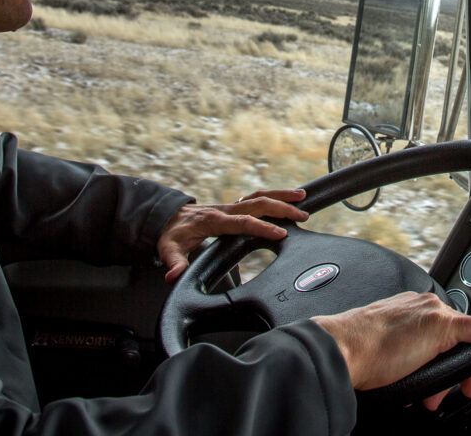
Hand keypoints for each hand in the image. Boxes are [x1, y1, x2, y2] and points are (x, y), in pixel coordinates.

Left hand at [157, 188, 307, 282]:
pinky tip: (288, 198)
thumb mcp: (168, 249)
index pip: (243, 222)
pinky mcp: (234, 205)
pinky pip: (257, 197)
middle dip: (282, 208)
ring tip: (302, 197)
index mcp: (215, 221)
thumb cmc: (172, 234)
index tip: (280, 233)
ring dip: (281, 195)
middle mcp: (226, 209)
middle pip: (258, 204)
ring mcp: (231, 205)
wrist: (168, 216)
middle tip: (302, 216)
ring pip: (260, 196)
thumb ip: (174, 263)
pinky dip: (274, 195)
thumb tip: (175, 276)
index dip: (262, 227)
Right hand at [312, 291, 470, 409]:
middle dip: (454, 371)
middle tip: (444, 395)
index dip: (446, 358)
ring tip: (437, 395)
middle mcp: (424, 306)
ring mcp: (435, 315)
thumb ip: (404, 355)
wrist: (344, 350)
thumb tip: (413, 379)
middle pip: (458, 339)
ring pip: (465, 342)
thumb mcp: (386, 353)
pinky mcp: (443, 326)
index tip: (442, 377)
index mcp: (409, 309)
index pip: (442, 332)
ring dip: (458, 373)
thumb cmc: (357, 355)